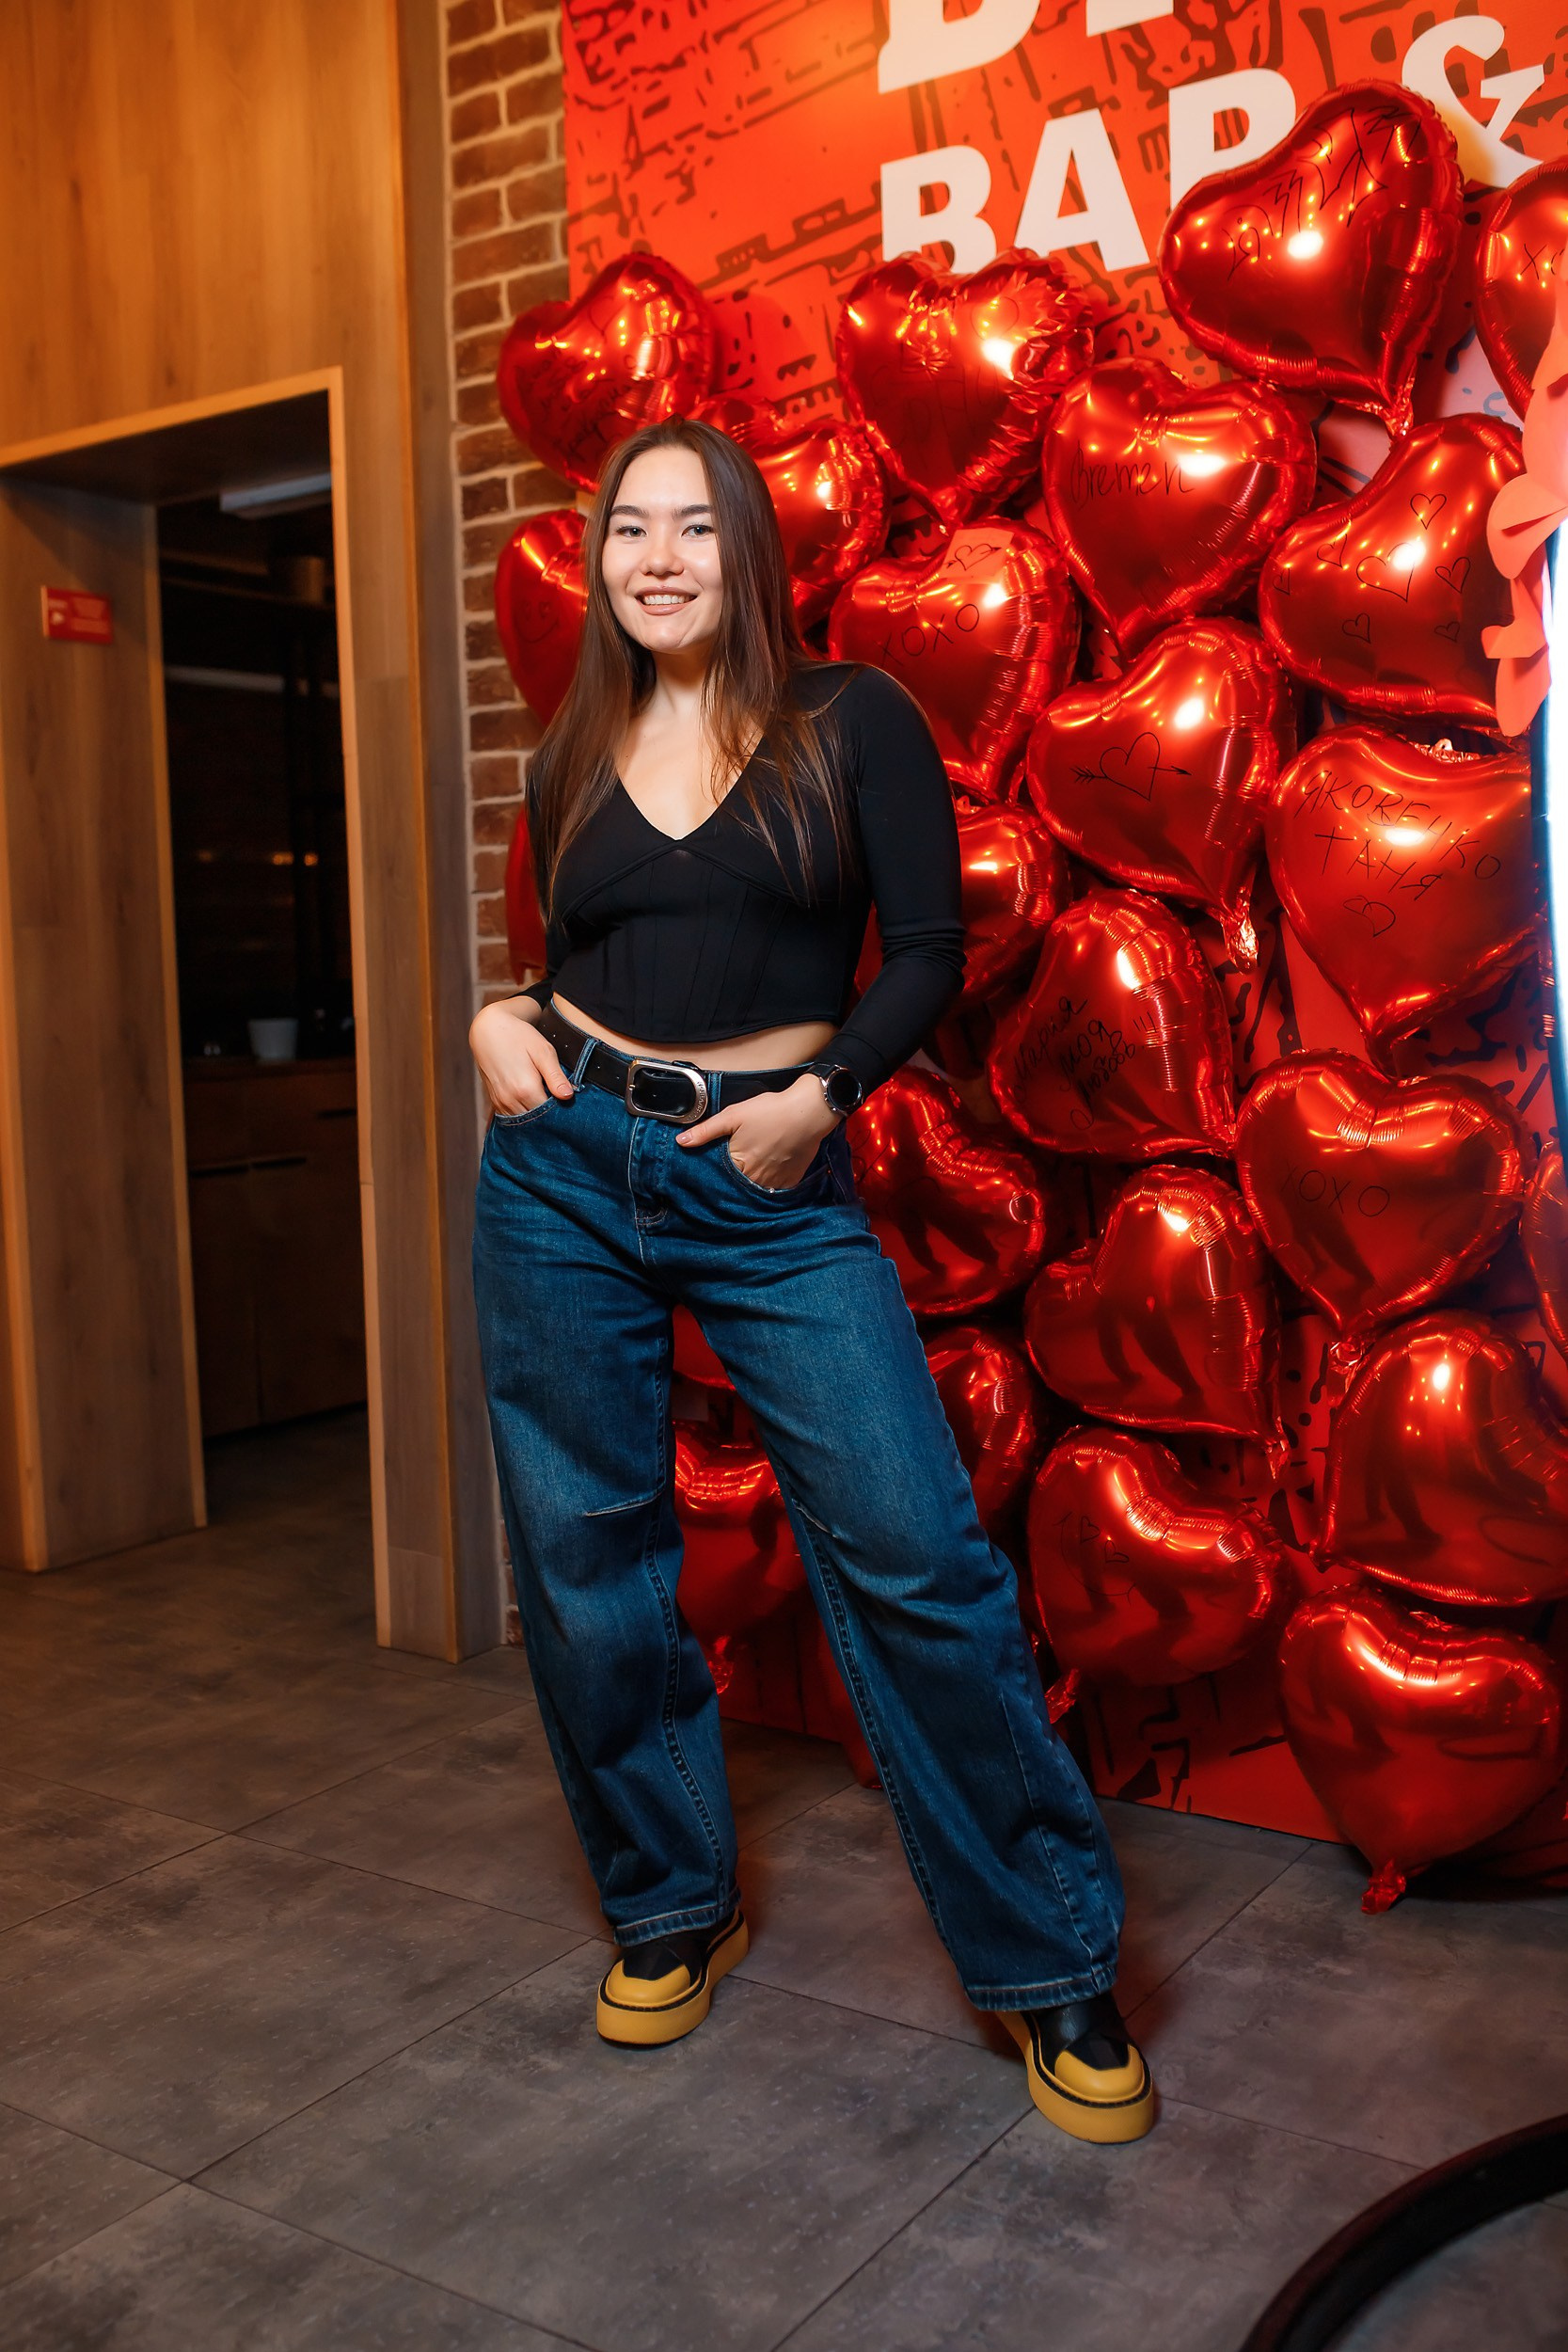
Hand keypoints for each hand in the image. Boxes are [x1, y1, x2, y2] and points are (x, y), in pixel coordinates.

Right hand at [469, 996, 574, 1115]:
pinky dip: (522, 1113)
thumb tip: (568, 1096)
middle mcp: (510, 1099)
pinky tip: (530, 1102)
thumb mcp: (543, 1052)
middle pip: (535, 1120)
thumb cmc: (519, 1037)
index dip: (560, 1110)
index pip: (549, 1113)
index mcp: (525, 1089)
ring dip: (535, 1116)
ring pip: (523, 1121)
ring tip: (544, 1101)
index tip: (567, 1103)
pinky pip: (511, 1116)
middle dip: (548, 1116)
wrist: (489, 1030)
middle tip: (558, 1103)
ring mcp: (500, 1101)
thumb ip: (555, 1076)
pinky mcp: (494, 1100)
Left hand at [677, 1072, 839, 1188]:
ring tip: (751, 1171)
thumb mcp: (733, 1116)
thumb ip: (706, 1131)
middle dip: (734, 1181)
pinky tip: (770, 1171)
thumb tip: (681, 1142)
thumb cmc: (770, 1111)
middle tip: (736, 1167)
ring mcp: (776, 1182)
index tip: (712, 1171)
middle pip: (739, 1187)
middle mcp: (757, 1179)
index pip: (720, 1179)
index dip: (716, 1174)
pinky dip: (772, 1184)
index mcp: (740, 1164)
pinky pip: (777, 1189)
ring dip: (752, 1184)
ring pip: (758, 1190)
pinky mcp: (792, 1180)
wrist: (808, 1111)